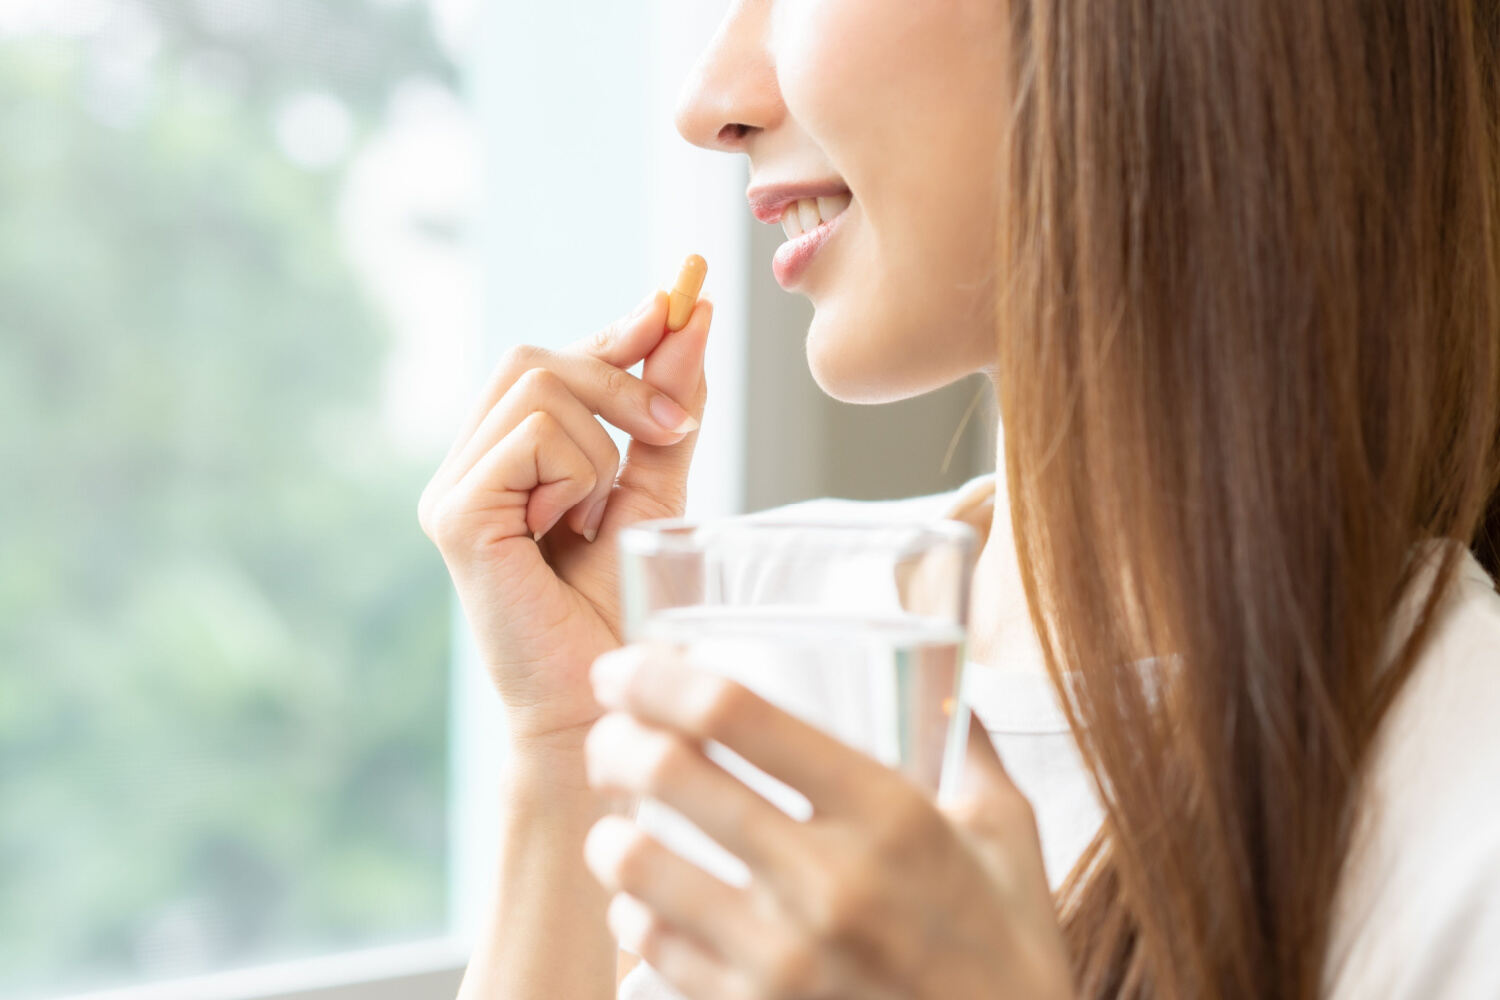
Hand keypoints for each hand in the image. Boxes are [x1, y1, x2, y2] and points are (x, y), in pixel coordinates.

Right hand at [418, 293, 711, 748]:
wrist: (600, 704)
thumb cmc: (619, 614)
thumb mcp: (654, 495)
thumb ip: (664, 414)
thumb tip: (688, 316)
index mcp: (505, 460)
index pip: (548, 362)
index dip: (612, 332)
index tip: (676, 304)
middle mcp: (467, 466)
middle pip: (538, 357)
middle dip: (621, 377)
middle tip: (678, 426)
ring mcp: (452, 489)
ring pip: (541, 388)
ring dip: (602, 447)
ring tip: (594, 520)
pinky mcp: (456, 515)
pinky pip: (532, 437)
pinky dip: (577, 474)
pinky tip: (569, 531)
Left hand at [580, 644, 1074, 999]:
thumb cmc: (1007, 948)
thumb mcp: (1007, 832)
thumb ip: (968, 744)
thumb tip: (942, 677)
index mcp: (888, 811)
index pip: (736, 713)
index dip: (657, 676)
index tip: (625, 667)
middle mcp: (827, 881)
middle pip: (667, 773)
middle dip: (614, 740)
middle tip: (610, 736)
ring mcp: (783, 959)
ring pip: (636, 864)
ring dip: (611, 832)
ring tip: (619, 823)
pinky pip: (652, 946)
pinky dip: (635, 911)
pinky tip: (647, 897)